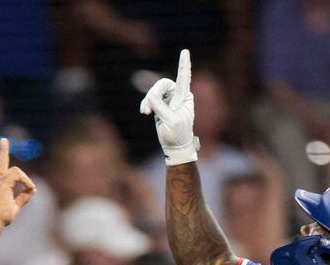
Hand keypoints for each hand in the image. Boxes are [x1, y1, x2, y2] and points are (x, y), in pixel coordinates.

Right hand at [0, 137, 36, 226]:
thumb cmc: (2, 218)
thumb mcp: (15, 207)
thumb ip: (23, 198)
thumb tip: (32, 189)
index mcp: (0, 185)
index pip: (2, 169)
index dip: (3, 158)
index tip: (2, 145)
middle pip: (2, 162)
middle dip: (3, 151)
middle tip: (4, 140)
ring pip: (16, 170)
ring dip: (26, 180)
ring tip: (30, 189)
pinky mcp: (2, 183)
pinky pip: (18, 175)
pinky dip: (26, 182)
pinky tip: (30, 189)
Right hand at [139, 48, 198, 165]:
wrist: (174, 147)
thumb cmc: (176, 135)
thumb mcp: (170, 121)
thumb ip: (160, 106)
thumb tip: (151, 96)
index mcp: (185, 97)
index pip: (183, 78)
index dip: (184, 65)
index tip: (185, 51)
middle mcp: (178, 95)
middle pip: (162, 84)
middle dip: (153, 94)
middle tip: (147, 110)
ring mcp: (169, 99)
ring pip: (154, 91)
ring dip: (148, 101)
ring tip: (145, 112)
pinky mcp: (161, 105)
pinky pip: (150, 98)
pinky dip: (146, 104)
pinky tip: (144, 112)